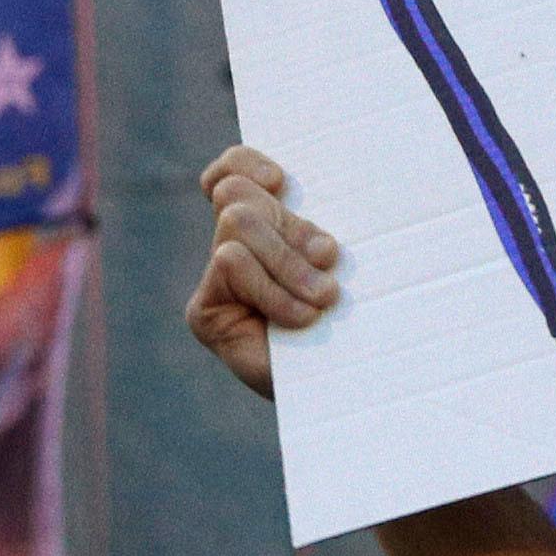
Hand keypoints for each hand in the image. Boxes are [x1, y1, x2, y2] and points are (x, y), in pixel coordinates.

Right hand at [188, 148, 339, 400]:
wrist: (343, 391)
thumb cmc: (352, 326)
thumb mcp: (339, 267)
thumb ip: (316, 233)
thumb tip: (317, 227)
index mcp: (265, 225)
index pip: (233, 171)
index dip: (247, 163)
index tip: (282, 180)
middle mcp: (232, 248)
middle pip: (239, 197)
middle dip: (290, 228)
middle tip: (329, 261)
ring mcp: (215, 281)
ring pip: (238, 224)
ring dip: (287, 261)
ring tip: (324, 298)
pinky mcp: (203, 311)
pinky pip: (231, 263)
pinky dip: (273, 289)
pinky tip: (301, 318)